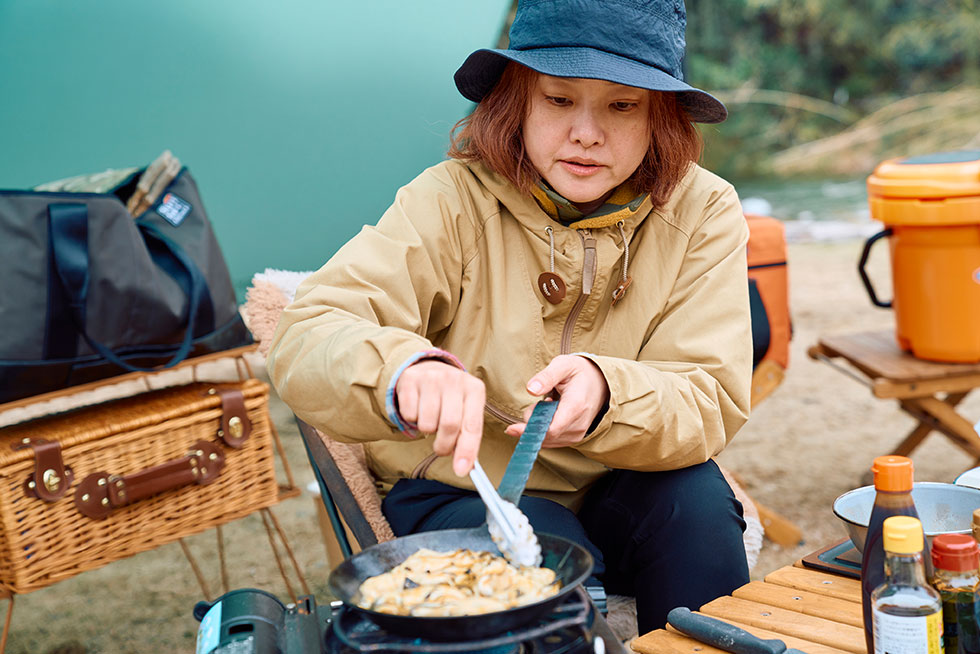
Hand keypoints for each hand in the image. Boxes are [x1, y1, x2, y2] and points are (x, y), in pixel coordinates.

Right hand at [395, 360, 485, 476]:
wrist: (428, 369)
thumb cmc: (451, 398)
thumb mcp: (466, 410)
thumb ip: (468, 436)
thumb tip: (465, 467)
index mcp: (474, 389)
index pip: (472, 426)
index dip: (467, 451)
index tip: (461, 471)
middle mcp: (454, 380)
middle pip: (449, 426)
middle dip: (444, 446)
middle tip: (442, 449)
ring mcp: (431, 377)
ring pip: (427, 423)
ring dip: (427, 430)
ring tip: (431, 419)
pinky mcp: (410, 379)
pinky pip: (409, 415)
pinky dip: (412, 420)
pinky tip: (418, 408)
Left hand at [504, 355, 609, 447]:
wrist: (601, 383)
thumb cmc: (579, 372)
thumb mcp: (563, 365)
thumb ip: (547, 376)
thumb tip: (530, 389)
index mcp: (576, 406)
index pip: (551, 429)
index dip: (529, 430)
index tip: (512, 427)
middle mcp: (579, 424)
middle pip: (545, 435)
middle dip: (532, 422)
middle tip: (541, 401)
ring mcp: (577, 434)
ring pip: (547, 440)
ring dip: (538, 426)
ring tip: (549, 405)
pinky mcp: (574, 438)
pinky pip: (552, 441)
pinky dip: (543, 430)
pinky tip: (550, 415)